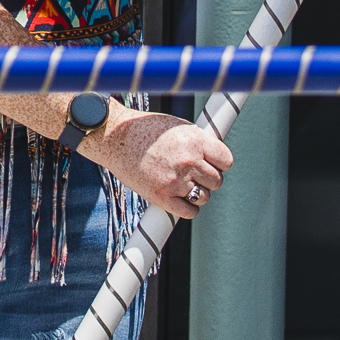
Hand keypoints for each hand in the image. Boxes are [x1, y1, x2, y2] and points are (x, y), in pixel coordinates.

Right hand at [87, 106, 232, 221]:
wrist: (114, 137)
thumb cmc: (144, 129)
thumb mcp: (177, 127)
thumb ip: (198, 142)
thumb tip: (215, 157)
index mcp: (195, 140)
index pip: (226, 161)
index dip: (220, 163)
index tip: (212, 163)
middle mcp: (188, 161)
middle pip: (217, 180)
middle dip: (208, 178)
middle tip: (194, 173)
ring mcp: (175, 180)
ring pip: (204, 197)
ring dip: (198, 193)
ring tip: (183, 184)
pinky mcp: (161, 196)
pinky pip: (189, 212)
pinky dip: (187, 208)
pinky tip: (179, 198)